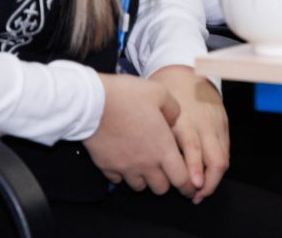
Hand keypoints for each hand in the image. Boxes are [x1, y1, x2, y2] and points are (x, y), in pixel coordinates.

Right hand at [81, 73, 188, 195]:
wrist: (92, 102)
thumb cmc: (128, 96)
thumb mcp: (160, 93)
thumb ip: (173, 109)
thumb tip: (175, 119)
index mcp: (162, 148)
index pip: (181, 179)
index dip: (188, 184)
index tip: (190, 185)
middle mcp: (145, 163)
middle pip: (161, 188)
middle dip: (166, 181)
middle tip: (166, 171)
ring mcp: (125, 167)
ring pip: (139, 186)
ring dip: (145, 179)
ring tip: (144, 166)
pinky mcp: (106, 166)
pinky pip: (118, 179)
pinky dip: (122, 175)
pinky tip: (124, 162)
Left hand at [151, 65, 228, 202]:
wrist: (184, 70)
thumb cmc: (165, 92)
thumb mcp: (155, 109)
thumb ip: (156, 132)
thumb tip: (150, 160)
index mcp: (185, 120)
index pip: (194, 148)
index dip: (194, 169)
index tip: (191, 186)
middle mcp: (204, 124)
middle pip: (215, 158)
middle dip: (209, 182)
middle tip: (196, 196)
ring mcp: (216, 124)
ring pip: (223, 157)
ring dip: (214, 178)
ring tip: (202, 192)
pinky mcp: (223, 123)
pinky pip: (225, 149)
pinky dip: (218, 165)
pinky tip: (209, 175)